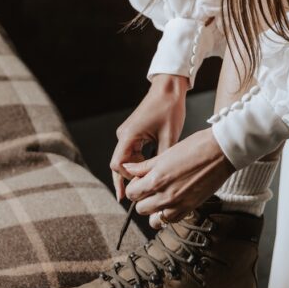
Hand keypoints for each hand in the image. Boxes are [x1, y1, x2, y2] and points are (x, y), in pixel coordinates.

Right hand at [110, 74, 188, 200]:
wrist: (169, 87)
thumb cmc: (169, 108)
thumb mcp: (169, 136)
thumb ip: (163, 159)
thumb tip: (162, 180)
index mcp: (129, 135)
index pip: (118, 164)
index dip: (127, 179)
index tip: (138, 188)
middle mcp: (124, 135)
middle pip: (119, 164)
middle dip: (125, 181)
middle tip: (130, 200)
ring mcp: (127, 133)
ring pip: (125, 159)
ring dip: (132, 172)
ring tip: (140, 189)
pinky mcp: (134, 132)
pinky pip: (131, 152)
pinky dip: (136, 163)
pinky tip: (144, 173)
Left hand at [124, 128, 234, 228]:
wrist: (220, 152)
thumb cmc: (195, 147)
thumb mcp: (165, 153)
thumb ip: (144, 166)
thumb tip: (127, 168)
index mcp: (156, 179)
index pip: (132, 192)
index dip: (134, 185)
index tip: (141, 180)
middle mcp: (165, 195)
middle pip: (140, 208)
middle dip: (142, 198)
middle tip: (150, 187)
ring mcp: (178, 204)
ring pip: (154, 219)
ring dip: (154, 210)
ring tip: (160, 197)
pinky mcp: (190, 208)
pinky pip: (171, 221)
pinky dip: (168, 215)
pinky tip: (171, 203)